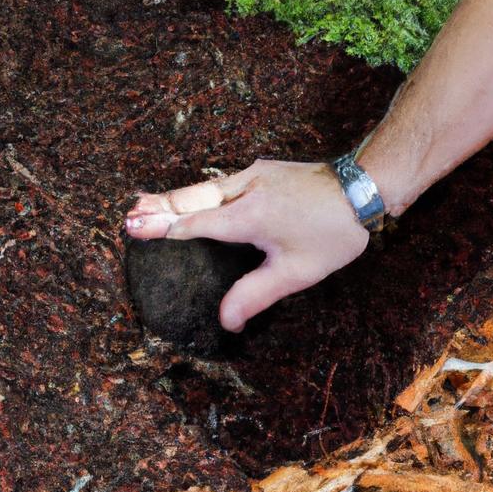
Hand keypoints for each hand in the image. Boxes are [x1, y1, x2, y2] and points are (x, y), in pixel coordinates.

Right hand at [124, 160, 369, 331]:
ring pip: (203, 187)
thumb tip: (226, 321)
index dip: (163, 227)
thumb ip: (254, 295)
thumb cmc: (331, 233)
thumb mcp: (294, 273)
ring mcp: (252, 175)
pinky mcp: (261, 170)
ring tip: (144, 204)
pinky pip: (220, 183)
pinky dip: (197, 193)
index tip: (134, 227)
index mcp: (247, 215)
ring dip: (174, 197)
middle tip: (128, 213)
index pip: (194, 223)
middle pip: (190, 198)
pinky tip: (189, 199)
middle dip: (157, 206)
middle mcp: (244, 189)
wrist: (363, 187)